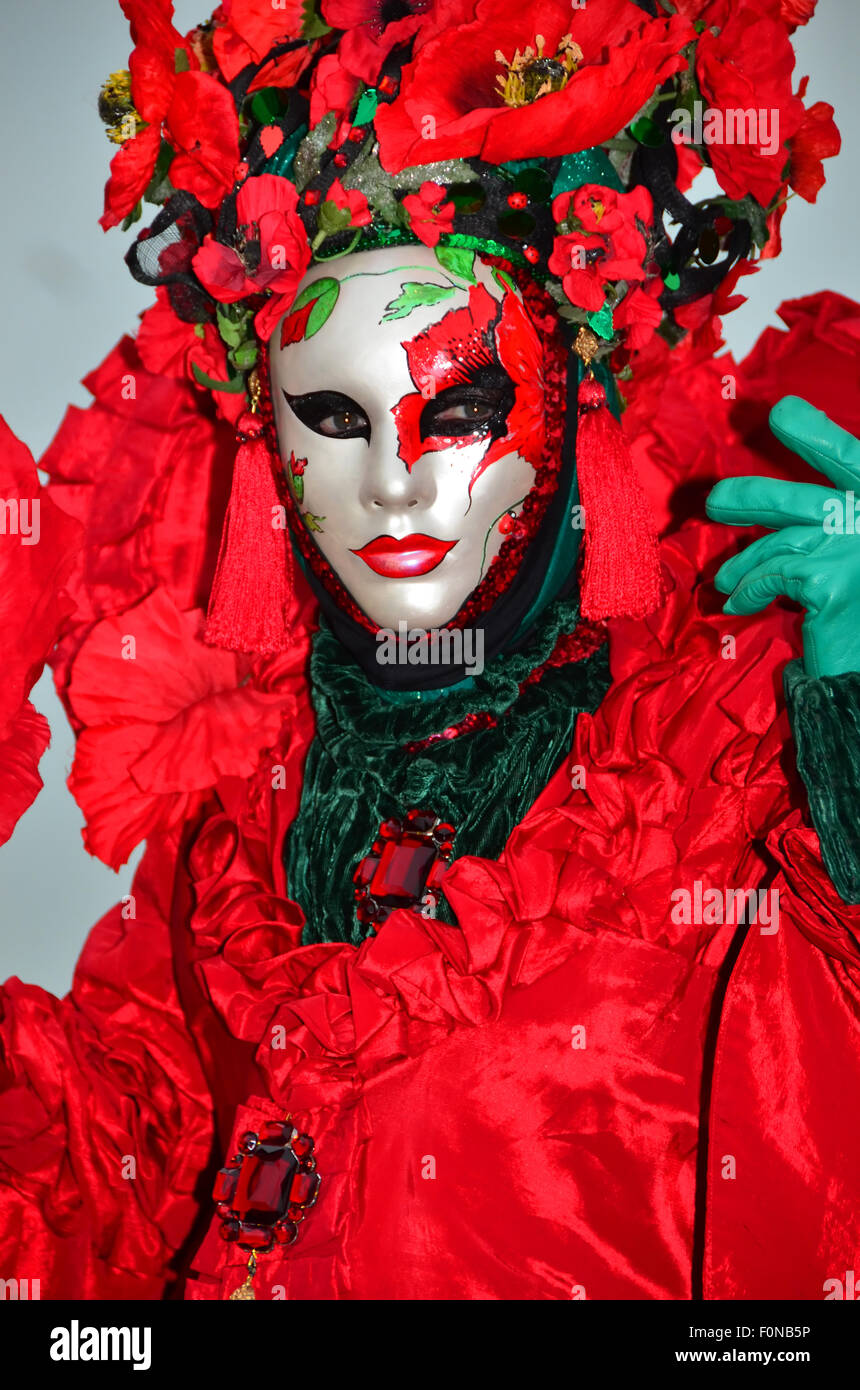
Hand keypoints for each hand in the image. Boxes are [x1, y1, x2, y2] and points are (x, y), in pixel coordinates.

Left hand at [706, 395, 859, 678]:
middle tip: (714, 501)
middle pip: (807, 497)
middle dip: (754, 496)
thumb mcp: (851, 556)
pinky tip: (740, 604)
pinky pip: (771, 576)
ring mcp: (853, 548)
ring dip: (745, 561)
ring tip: (724, 579)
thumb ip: (828, 522)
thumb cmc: (858, 613)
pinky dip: (751, 591)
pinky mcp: (827, 582)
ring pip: (781, 540)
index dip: (818, 434)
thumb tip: (769, 502)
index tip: (783, 410)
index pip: (853, 458)